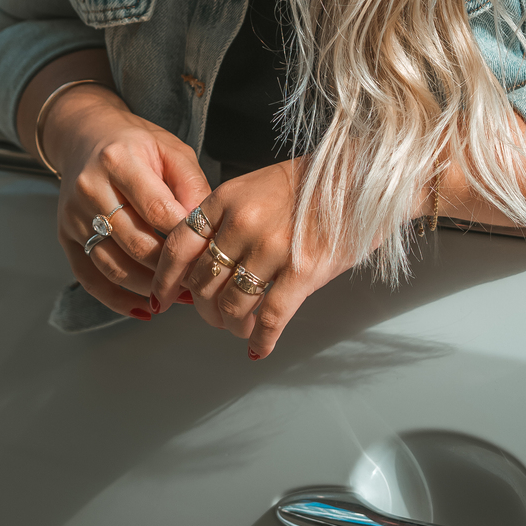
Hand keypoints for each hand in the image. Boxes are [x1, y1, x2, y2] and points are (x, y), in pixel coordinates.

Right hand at [43, 84, 210, 320]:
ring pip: (113, 266)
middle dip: (170, 268)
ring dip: (149, 288)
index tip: (209, 252)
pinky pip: (90, 279)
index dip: (186, 237)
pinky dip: (117, 300)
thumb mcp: (171, 149)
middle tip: (198, 280)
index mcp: (118, 160)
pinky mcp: (65, 237)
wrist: (85, 136)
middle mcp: (90, 188)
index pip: (157, 210)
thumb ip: (191, 185)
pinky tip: (143, 308)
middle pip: (135, 243)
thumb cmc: (135, 144)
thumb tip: (206, 229)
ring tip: (178, 295)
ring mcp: (73, 215)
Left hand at [149, 159, 356, 357]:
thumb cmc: (312, 183)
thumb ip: (227, 218)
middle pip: (203, 281)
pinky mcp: (303, 273)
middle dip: (203, 307)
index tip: (161, 297)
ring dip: (231, 325)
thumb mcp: (256, 186)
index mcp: (227, 199)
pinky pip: (271, 319)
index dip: (165, 278)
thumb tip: (203, 260)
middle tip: (213, 316)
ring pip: (232, 305)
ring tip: (240, 329)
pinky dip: (262, 339)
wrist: (363, 177)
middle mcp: (243, 223)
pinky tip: (259, 348)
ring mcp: (272, 249)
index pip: (179, 245)